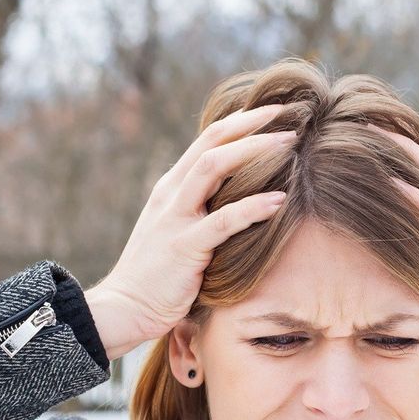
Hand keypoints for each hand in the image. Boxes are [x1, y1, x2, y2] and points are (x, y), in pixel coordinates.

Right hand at [89, 104, 298, 353]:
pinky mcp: (185, 247)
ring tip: (290, 142)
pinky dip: (253, 206)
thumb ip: (202, 209)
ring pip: (213, 167)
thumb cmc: (158, 273)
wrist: (126, 307)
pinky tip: (280, 200)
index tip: (276, 112)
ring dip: (254, 151)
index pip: (208, 140)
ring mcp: (176, 218)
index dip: (243, 122)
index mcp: (172, 187)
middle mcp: (172, 194)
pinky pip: (223, 221)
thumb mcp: (178, 230)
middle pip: (212, 143)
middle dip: (253, 125)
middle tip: (292, 114)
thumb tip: (240, 197)